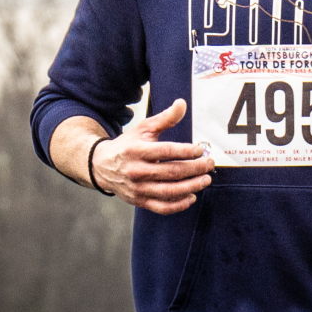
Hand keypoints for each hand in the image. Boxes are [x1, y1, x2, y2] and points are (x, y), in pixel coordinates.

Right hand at [93, 99, 213, 214]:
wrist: (101, 165)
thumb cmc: (128, 145)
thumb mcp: (143, 129)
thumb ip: (165, 118)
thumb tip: (182, 104)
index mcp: (136, 151)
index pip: (166, 151)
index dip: (187, 151)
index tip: (201, 150)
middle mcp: (136, 170)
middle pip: (172, 172)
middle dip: (195, 168)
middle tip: (209, 164)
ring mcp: (137, 188)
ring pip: (169, 191)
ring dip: (192, 186)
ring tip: (206, 179)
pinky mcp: (139, 201)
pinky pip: (162, 207)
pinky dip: (179, 205)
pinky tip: (192, 196)